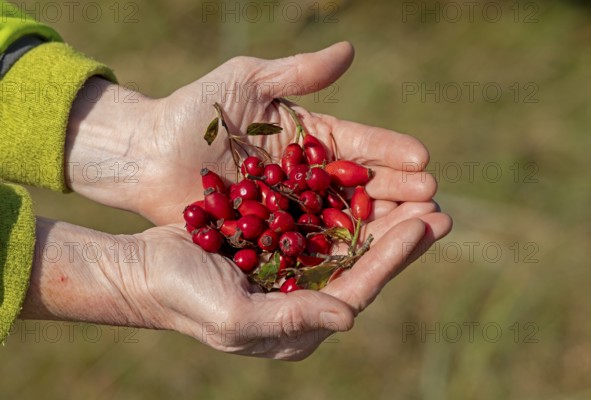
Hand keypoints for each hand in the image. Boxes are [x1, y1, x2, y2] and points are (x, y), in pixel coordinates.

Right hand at [22, 202, 449, 359]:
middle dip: (401, 236)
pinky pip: (322, 219)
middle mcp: (304, 297)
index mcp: (300, 323)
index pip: (358, 289)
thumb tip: (349, 317)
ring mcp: (294, 268)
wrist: (145, 269)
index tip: (423, 225)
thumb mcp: (233, 316)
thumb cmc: (182, 296)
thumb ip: (291, 319)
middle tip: (438, 206)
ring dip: (381, 215)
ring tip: (417, 190)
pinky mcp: (281, 241)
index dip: (392, 258)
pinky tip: (368, 179)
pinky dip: (346, 201)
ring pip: (348, 240)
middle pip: (362, 264)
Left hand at [66, 42, 436, 225]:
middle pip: (359, 187)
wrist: (146, 153)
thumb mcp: (247, 80)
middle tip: (433, 204)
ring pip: (341, 219)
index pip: (357, 144)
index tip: (423, 160)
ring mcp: (290, 208)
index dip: (389, 153)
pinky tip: (366, 258)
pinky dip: (336, 251)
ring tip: (416, 232)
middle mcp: (305, 175)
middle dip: (397, 194)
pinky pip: (308, 244)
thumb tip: (352, 51)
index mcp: (308, 137)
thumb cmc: (194, 111)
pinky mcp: (270, 236)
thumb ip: (299, 73)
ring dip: (378, 226)